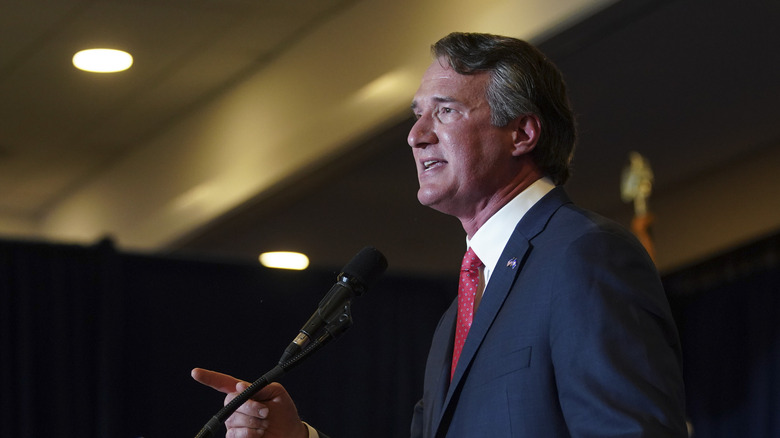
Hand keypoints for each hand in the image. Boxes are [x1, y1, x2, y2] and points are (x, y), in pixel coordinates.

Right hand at [192, 368, 307, 437]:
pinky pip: (235, 433)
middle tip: (266, 412)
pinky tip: (259, 432)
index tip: (195, 372)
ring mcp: (233, 422)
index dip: (209, 378)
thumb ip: (260, 387)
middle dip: (250, 406)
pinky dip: (250, 433)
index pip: (223, 383)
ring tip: (265, 423)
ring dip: (254, 421)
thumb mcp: (277, 393)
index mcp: (244, 392)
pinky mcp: (235, 437)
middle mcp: (235, 406)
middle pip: (231, 401)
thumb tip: (239, 385)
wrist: (289, 433)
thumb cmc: (283, 411)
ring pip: (234, 419)